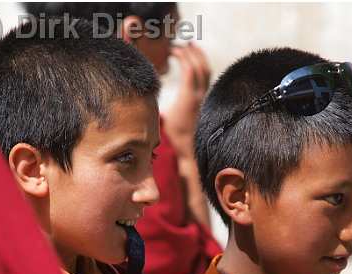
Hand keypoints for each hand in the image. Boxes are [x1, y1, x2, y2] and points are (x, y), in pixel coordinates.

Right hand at [165, 42, 210, 157]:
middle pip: (200, 66)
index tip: (171, 50)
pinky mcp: (206, 102)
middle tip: (181, 43)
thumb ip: (156, 102)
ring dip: (200, 56)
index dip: (181, 55)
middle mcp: (201, 96)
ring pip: (207, 71)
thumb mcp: (163, 117)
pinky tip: (196, 63)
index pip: (189, 69)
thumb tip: (144, 90)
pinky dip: (202, 67)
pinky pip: (207, 79)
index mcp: (189, 98)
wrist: (191, 150)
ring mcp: (205, 98)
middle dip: (191, 52)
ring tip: (192, 46)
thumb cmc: (175, 136)